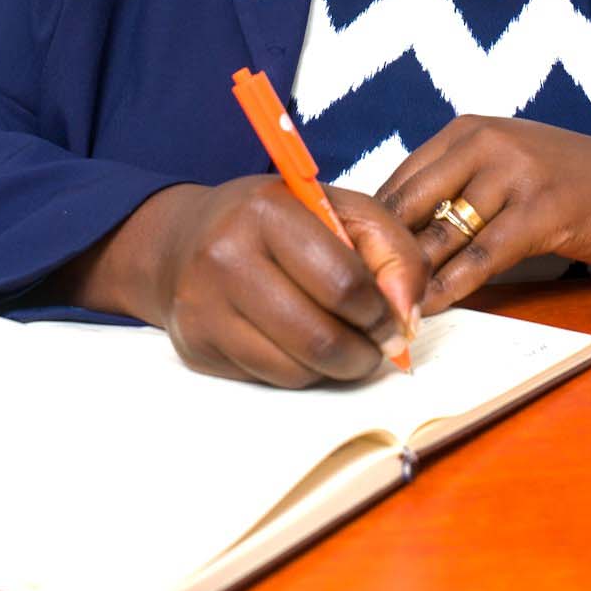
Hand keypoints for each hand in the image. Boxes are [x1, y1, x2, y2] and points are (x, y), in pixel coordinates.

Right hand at [142, 177, 427, 387]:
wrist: (185, 238)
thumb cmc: (278, 222)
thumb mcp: (340, 210)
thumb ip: (392, 250)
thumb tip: (406, 318)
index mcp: (267, 210)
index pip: (342, 283)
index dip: (382, 312)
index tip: (394, 320)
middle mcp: (225, 256)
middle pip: (318, 338)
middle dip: (363, 353)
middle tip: (377, 346)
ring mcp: (203, 305)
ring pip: (295, 370)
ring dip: (335, 368)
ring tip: (344, 345)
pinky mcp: (194, 345)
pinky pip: (269, 380)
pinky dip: (300, 373)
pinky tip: (301, 347)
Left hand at [375, 117, 590, 313]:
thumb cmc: (566, 183)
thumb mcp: (503, 167)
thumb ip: (453, 188)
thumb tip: (389, 234)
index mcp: (468, 131)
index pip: (399, 179)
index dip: (369, 226)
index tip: (347, 263)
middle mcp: (486, 143)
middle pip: (411, 204)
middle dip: (382, 253)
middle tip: (355, 294)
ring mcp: (516, 174)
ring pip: (444, 233)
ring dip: (413, 277)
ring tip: (383, 309)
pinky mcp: (543, 210)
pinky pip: (484, 256)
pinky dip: (454, 286)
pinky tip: (432, 307)